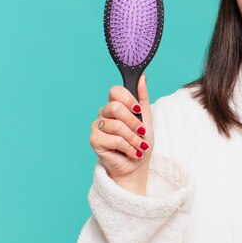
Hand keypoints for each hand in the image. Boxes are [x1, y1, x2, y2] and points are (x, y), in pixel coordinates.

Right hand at [89, 73, 153, 193]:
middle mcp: (104, 114)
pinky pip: (113, 140)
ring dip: (133, 138)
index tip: (138, 110)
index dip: (127, 99)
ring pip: (116, 126)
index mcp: (115, 105)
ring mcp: (97, 126)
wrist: (136, 165)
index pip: (115, 91)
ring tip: (139, 147)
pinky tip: (132, 153)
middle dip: (133, 122)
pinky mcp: (94, 140)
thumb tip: (142, 77)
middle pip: (115, 107)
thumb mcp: (146, 118)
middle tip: (142, 132)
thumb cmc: (141, 141)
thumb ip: (142, 98)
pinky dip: (127, 147)